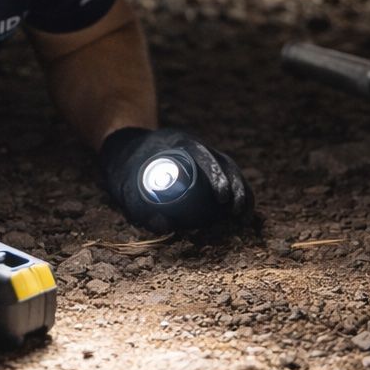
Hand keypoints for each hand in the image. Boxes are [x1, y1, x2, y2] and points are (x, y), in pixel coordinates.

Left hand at [99, 127, 253, 231]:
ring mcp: (203, 154)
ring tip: (244, 218)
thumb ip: (140, 207)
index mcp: (177, 142)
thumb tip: (164, 227)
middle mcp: (195, 145)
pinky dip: (236, 193)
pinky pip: (227, 177)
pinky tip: (241, 214)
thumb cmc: (124, 170)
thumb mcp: (126, 188)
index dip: (216, 174)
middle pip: (224, 162)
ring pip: (231, 169)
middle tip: (236, 212)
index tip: (222, 197)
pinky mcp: (206, 165)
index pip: (202, 154)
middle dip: (236, 186)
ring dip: (241, 192)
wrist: (125, 153)